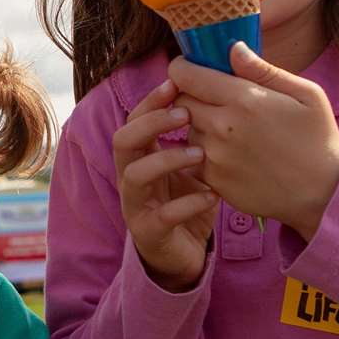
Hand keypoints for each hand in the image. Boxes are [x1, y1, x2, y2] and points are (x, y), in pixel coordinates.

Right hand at [110, 77, 217, 290]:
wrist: (184, 254)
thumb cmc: (187, 202)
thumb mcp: (191, 167)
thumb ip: (195, 137)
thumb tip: (216, 94)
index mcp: (140, 158)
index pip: (134, 121)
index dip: (150, 101)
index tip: (174, 83)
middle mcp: (130, 178)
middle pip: (123, 141)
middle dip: (151, 123)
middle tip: (185, 114)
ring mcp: (135, 206)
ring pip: (135, 175)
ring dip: (167, 159)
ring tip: (201, 154)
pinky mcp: (149, 233)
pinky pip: (163, 215)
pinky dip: (189, 203)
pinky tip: (213, 195)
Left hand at [167, 43, 338, 238]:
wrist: (323, 193)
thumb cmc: (318, 139)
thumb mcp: (306, 94)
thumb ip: (263, 70)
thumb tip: (233, 48)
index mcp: (244, 99)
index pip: (184, 75)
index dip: (184, 68)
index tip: (193, 68)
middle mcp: (222, 127)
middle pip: (181, 100)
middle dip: (192, 94)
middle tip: (216, 98)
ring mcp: (215, 156)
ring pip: (187, 129)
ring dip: (200, 125)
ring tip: (231, 130)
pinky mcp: (213, 180)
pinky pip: (192, 157)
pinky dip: (204, 152)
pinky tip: (232, 153)